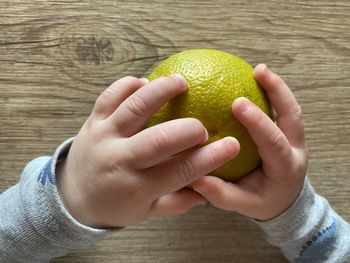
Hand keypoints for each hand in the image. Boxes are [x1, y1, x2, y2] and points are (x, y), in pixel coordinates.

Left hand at [56, 75, 238, 227]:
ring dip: (159, 91)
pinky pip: (109, 96)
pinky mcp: (93, 121)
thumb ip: (178, 202)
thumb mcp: (146, 212)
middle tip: (203, 125)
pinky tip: (144, 81)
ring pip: (133, 108)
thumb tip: (208, 193)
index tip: (231, 145)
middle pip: (158, 140)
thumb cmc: (116, 203)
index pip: (179, 172)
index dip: (209, 159)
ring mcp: (104, 137)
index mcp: (137, 187)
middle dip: (187, 129)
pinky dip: (127, 84)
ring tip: (181, 82)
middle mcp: (119, 161)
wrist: (72, 196)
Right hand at [192, 64, 307, 220]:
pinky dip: (271, 92)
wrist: (284, 200)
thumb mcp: (244, 205)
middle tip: (259, 71)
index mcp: (285, 167)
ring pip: (291, 107)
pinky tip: (253, 81)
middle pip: (294, 114)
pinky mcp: (288, 131)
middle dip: (278, 91)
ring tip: (258, 69)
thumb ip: (222, 194)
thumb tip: (196, 178)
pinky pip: (282, 107)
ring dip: (277, 86)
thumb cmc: (263, 201)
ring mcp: (295, 138)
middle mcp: (295, 149)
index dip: (258, 121)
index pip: (274, 141)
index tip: (237, 103)